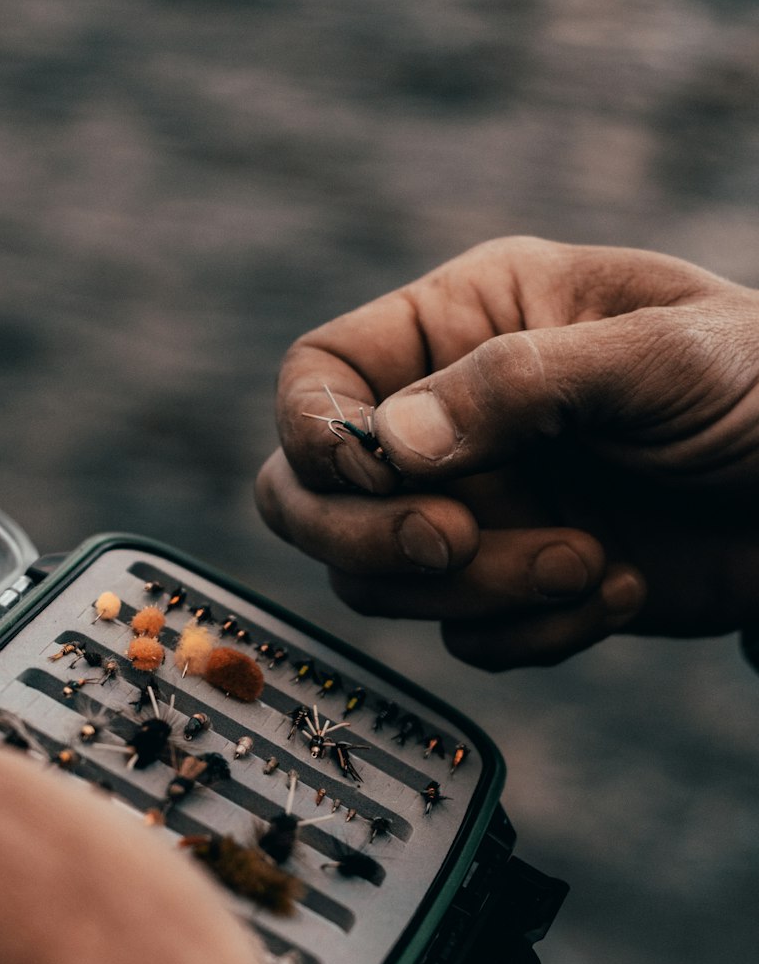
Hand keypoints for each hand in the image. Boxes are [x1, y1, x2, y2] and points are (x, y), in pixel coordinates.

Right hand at [257, 237, 758, 667]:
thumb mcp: (653, 355)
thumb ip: (516, 385)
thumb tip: (387, 446)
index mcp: (461, 325)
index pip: (319, 378)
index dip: (315, 434)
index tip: (376, 474)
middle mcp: (446, 421)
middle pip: (309, 498)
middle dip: (369, 537)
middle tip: (457, 542)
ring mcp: (474, 509)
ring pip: (381, 582)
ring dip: (476, 590)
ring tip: (587, 561)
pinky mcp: (509, 588)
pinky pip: (462, 638)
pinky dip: (533, 634)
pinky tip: (621, 587)